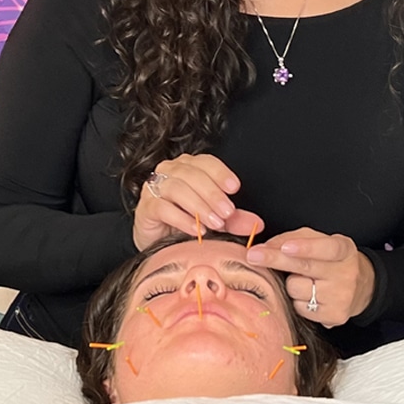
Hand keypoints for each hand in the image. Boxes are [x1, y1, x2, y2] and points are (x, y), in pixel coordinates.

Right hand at [132, 153, 263, 250]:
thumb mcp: (214, 219)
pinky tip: (195, 229)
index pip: (206, 162)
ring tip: (214, 223)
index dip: (220, 173)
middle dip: (213, 194)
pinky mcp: (146, 207)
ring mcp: (155, 188)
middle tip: (228, 213)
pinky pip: (163, 207)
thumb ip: (235, 219)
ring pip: (177, 188)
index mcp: (188, 166)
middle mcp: (170, 171)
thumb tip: (258, 224)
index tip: (235, 188)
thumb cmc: (184, 223)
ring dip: (199, 206)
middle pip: (192, 174)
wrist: (155, 241)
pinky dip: (182, 218)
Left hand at [245, 227, 374, 327]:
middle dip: (275, 260)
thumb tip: (264, 247)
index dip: (305, 248)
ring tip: (304, 280)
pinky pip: (300, 308)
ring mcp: (341, 297)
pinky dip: (298, 301)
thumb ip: (292, 239)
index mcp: (343, 249)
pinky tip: (310, 295)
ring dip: (291, 283)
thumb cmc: (330, 259)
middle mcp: (346, 273)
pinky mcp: (335, 317)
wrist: (361, 287)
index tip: (284, 248)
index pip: (325, 248)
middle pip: (305, 268)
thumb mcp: (318, 240)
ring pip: (296, 289)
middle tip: (253, 255)